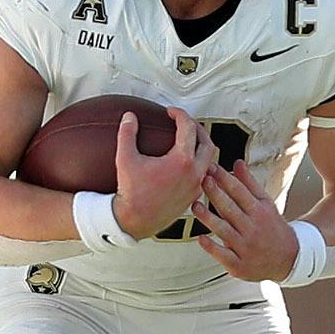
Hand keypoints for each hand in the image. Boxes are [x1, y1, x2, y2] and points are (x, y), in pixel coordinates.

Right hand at [114, 106, 214, 238]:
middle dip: (196, 128)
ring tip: (187, 141)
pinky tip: (184, 163)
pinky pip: (203, 175)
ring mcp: (196, 186)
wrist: (134, 221)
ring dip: (200, 147)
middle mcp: (194, 173)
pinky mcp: (193, 197)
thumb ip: (127, 133)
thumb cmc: (131, 192)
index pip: (188, 128)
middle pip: (207, 142)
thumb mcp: (125, 159)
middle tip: (183, 123)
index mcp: (182, 161)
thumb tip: (130, 117)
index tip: (170, 112)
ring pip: (209, 160)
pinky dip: (198, 164)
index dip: (179, 114)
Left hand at [193, 161, 298, 280]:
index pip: (240, 192)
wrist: (290, 260)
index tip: (212, 168)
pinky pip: (223, 255)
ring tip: (195, 206)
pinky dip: (212, 247)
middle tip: (202, 180)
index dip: (224, 178)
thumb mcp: (266, 204)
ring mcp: (245, 248)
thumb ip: (250, 184)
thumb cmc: (272, 228)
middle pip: (231, 208)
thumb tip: (237, 163)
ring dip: (208, 218)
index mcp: (260, 211)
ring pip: (224, 231)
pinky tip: (201, 238)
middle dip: (216, 193)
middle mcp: (253, 229)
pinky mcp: (239, 265)